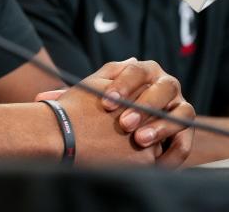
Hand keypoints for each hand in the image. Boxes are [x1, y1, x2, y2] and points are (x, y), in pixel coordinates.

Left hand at [40, 59, 193, 167]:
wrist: (129, 126)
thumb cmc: (105, 109)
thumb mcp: (90, 101)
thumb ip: (70, 97)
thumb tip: (41, 97)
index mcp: (142, 69)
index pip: (136, 70)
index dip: (122, 85)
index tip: (105, 102)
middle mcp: (165, 82)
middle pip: (162, 88)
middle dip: (143, 106)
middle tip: (123, 124)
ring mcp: (179, 103)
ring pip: (180, 111)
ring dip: (161, 126)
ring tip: (139, 140)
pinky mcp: (186, 127)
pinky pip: (187, 137)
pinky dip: (175, 148)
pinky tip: (156, 159)